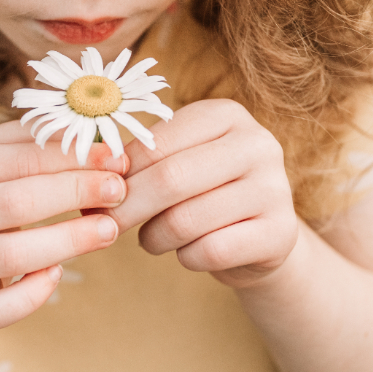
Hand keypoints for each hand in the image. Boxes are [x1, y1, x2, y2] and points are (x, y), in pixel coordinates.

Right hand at [0, 120, 128, 329]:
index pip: (16, 160)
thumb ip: (40, 142)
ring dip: (66, 242)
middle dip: (73, 194)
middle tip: (119, 191)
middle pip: (12, 204)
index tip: (115, 158)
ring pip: (8, 257)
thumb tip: (103, 139)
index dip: (69, 159)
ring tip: (108, 230)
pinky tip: (56, 275)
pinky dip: (30, 297)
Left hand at [103, 98, 297, 287]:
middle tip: (105, 224)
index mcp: (227, 115)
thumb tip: (91, 171)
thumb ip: (144, 158)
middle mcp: (258, 144)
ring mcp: (275, 188)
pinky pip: (210, 251)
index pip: (158, 142)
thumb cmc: (206, 191)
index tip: (95, 191)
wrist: (261, 237)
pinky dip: (186, 258)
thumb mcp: (181, 160)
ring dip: (154, 237)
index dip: (120, 171)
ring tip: (151, 238)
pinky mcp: (281, 232)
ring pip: (186, 220)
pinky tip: (187, 252)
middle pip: (170, 179)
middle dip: (127, 207)